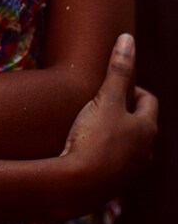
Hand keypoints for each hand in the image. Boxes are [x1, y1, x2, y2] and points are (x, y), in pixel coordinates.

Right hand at [61, 34, 156, 212]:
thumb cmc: (94, 138)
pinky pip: (115, 159)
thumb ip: (118, 69)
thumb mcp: (106, 98)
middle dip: (121, 109)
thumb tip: (127, 39)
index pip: (148, 99)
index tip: (109, 85)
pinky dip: (104, 149)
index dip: (130, 87)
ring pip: (127, 142)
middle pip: (139, 121)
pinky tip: (84, 146)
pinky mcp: (115, 183)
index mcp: (147, 128)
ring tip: (90, 124)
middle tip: (98, 102)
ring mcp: (132, 170)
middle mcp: (146, 151)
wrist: (77, 185)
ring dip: (113, 130)